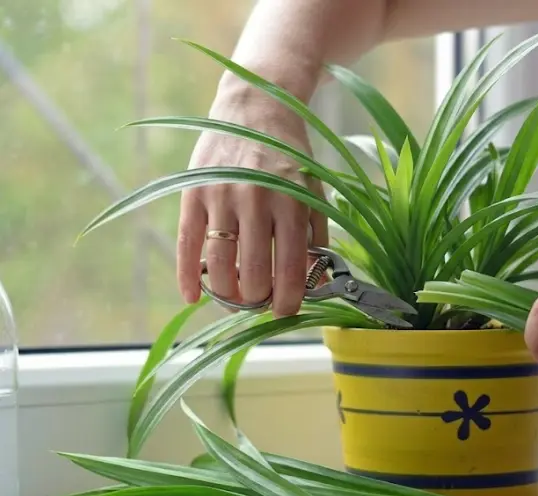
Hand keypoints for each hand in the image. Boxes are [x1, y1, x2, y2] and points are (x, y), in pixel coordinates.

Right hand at [177, 89, 327, 315]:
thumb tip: (315, 285)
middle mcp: (256, 200)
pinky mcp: (193, 193)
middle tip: (259, 301)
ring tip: (235, 299)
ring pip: (220, 266)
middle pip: (254, 273)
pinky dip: (186, 276)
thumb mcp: (314, 190)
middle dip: (257, 300)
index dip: (288, 300)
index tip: (284, 312)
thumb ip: (317, 237)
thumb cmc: (290, 155)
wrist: (255, 107)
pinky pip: (186, 244)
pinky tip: (191, 297)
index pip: (291, 268)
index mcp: (292, 201)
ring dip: (226, 294)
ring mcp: (221, 196)